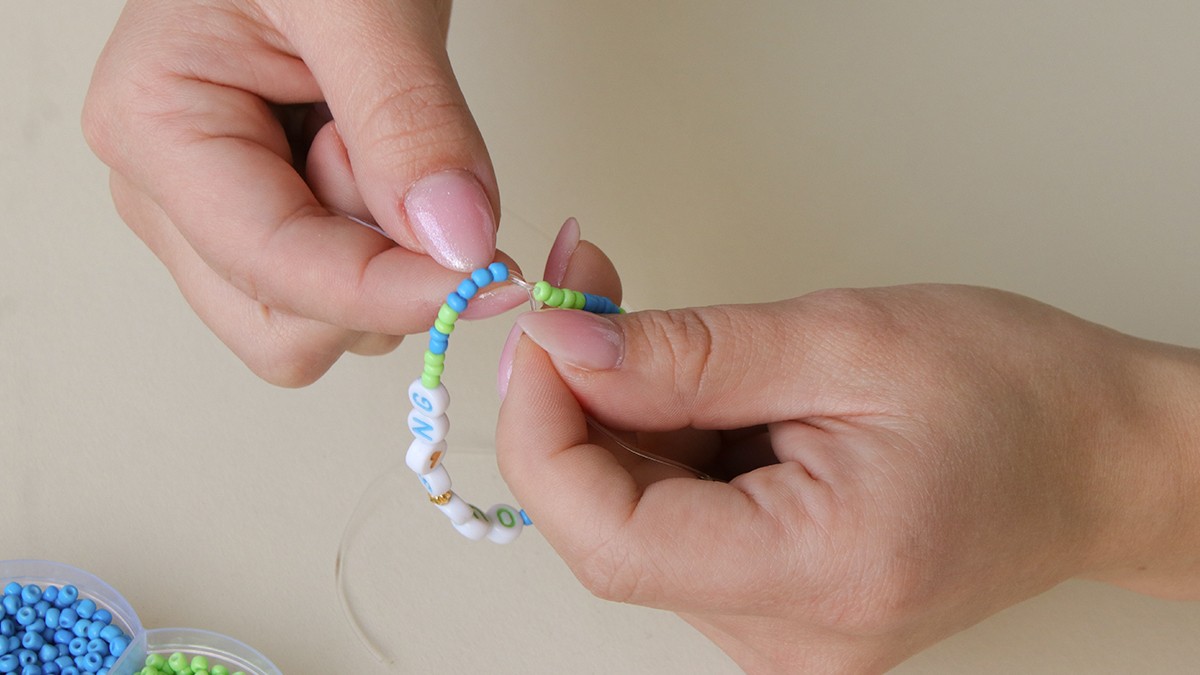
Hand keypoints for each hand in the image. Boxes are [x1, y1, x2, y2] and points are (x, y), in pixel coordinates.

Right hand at [83, 0, 520, 385]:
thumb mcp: (361, 1)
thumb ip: (406, 119)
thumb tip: (456, 242)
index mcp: (156, 129)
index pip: (274, 270)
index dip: (388, 292)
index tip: (488, 278)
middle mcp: (172, 191)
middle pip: (285, 330)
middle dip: (373, 278)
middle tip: (408, 169)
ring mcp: (221, 211)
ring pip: (323, 320)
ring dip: (385, 253)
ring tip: (381, 135)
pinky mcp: (277, 212)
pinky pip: (350, 283)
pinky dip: (394, 243)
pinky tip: (385, 161)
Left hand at [496, 284, 1199, 672]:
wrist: (1098, 459)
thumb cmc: (1013, 396)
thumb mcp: (843, 341)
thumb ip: (687, 353)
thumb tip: (561, 346)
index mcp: (819, 573)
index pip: (607, 537)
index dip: (544, 428)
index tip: (544, 330)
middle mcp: (789, 636)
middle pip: (608, 529)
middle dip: (577, 405)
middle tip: (590, 296)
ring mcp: (779, 633)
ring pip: (634, 523)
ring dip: (623, 421)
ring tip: (672, 338)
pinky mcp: (776, 608)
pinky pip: (675, 527)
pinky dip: (664, 448)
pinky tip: (705, 391)